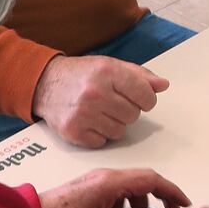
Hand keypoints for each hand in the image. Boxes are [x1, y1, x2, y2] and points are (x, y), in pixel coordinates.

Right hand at [33, 55, 168, 146]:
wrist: (45, 84)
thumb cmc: (82, 74)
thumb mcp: (111, 65)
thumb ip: (140, 75)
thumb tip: (163, 85)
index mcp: (107, 72)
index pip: (145, 94)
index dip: (147, 98)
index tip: (140, 98)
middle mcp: (95, 93)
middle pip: (133, 115)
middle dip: (128, 110)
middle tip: (114, 102)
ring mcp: (83, 114)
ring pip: (120, 131)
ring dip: (115, 123)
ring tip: (101, 111)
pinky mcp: (73, 132)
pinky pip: (103, 142)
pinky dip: (100, 134)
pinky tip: (90, 121)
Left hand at [39, 167, 188, 207]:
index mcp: (112, 181)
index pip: (151, 180)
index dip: (171, 191)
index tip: (184, 204)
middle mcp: (109, 175)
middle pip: (145, 181)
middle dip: (160, 198)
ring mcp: (100, 179)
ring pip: (132, 189)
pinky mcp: (93, 187)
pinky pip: (119, 193)